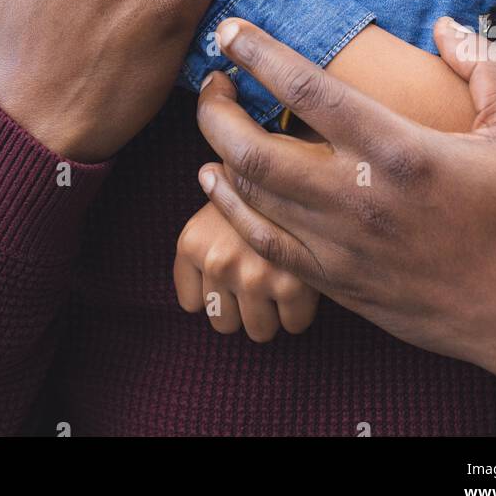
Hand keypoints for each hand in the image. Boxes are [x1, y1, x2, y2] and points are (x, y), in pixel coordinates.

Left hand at [174, 200, 319, 341]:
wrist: (297, 166)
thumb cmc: (256, 190)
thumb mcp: (215, 208)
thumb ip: (202, 250)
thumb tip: (199, 302)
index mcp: (191, 243)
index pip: (193, 304)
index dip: (216, 290)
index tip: (234, 270)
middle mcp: (218, 262)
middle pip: (224, 323)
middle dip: (243, 307)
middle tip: (261, 276)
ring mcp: (253, 276)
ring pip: (259, 330)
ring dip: (273, 312)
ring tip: (282, 279)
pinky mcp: (291, 284)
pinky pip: (294, 324)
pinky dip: (302, 310)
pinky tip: (304, 283)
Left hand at [196, 17, 495, 399]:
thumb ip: (487, 64)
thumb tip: (443, 26)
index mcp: (399, 151)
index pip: (305, 89)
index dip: (257, 53)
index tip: (228, 30)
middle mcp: (358, 199)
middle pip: (254, 148)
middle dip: (216, 108)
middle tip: (211, 78)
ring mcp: (342, 248)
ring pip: (252, 196)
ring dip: (218, 151)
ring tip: (213, 119)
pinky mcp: (338, 284)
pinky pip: (264, 243)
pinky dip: (231, 209)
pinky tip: (218, 183)